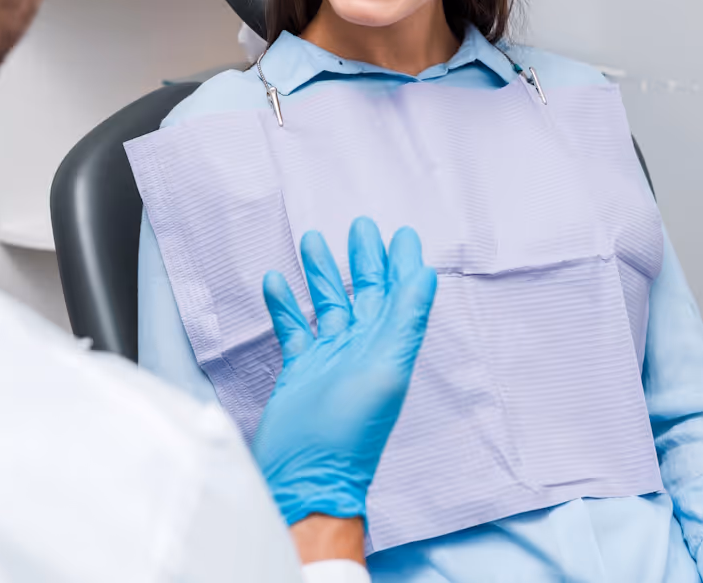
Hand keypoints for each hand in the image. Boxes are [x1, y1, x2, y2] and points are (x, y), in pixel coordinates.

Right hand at [252, 217, 437, 526]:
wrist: (306, 477)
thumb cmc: (349, 432)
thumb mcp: (386, 370)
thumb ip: (405, 320)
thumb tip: (427, 274)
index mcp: (386, 347)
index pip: (398, 295)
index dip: (401, 265)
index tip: (403, 233)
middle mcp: (360, 350)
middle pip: (362, 294)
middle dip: (362, 259)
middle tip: (361, 226)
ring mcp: (327, 360)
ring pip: (325, 305)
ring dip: (320, 273)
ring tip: (312, 239)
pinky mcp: (297, 372)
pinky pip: (292, 329)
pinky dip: (284, 305)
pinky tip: (275, 280)